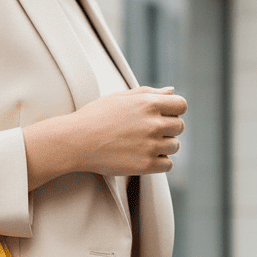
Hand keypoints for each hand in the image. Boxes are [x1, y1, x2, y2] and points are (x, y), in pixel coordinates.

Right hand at [23, 86, 186, 190]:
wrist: (75, 141)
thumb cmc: (95, 117)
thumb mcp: (120, 97)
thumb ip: (148, 93)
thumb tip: (171, 91)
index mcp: (149, 103)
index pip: (181, 105)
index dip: (173, 111)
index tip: (161, 116)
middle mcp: (153, 123)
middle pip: (179, 127)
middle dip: (167, 129)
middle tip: (148, 133)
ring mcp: (150, 145)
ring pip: (174, 146)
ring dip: (163, 146)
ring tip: (143, 146)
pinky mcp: (145, 165)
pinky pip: (167, 165)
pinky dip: (160, 162)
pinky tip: (144, 158)